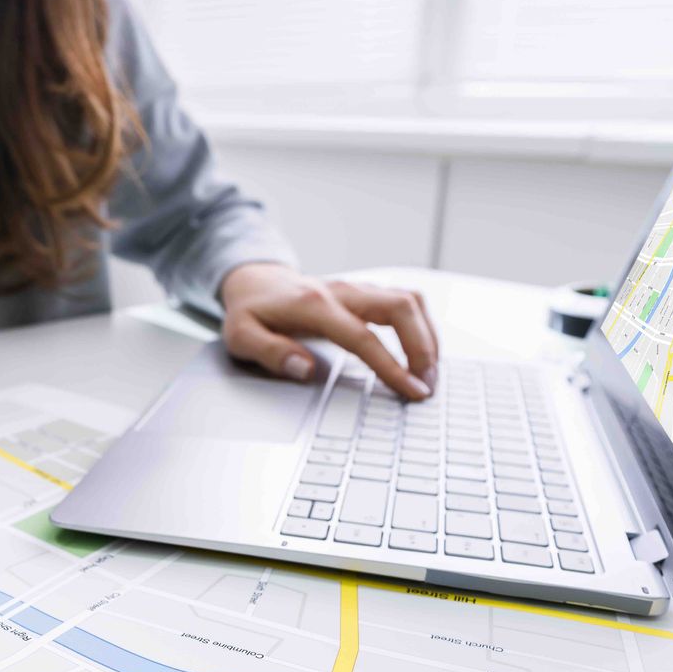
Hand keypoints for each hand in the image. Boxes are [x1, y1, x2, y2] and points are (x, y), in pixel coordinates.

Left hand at [218, 263, 439, 399]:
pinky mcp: (366, 293)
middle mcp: (343, 291)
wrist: (255, 280)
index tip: (412, 390)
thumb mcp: (242, 336)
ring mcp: (357, 289)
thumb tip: (305, 370)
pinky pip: (406, 302)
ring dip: (428, 337)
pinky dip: (421, 327)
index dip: (392, 366)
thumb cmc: (250, 311)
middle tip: (428, 386)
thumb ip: (271, 353)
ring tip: (431, 374)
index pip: (364, 337)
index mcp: (314, 305)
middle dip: (423, 348)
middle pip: (401, 308)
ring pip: (409, 301)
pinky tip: (424, 353)